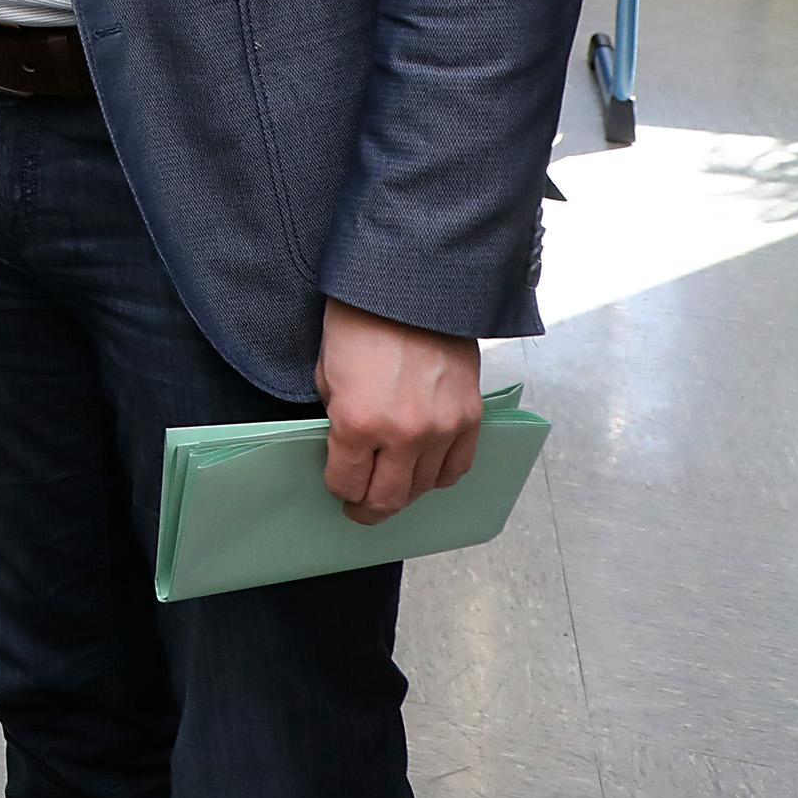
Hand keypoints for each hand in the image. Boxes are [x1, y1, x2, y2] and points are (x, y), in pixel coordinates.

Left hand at [313, 297, 481, 522]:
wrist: (411, 287)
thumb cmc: (360, 322)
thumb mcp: (327, 371)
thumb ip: (337, 416)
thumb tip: (347, 447)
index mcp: (358, 421)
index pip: (347, 482)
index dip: (339, 489)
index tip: (338, 488)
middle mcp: (403, 434)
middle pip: (387, 497)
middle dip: (368, 509)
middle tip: (360, 510)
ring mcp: (442, 428)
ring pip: (424, 488)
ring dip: (405, 494)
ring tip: (392, 487)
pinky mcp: (470, 418)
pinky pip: (457, 468)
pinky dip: (439, 477)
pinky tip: (424, 472)